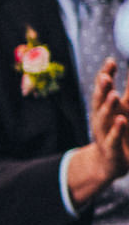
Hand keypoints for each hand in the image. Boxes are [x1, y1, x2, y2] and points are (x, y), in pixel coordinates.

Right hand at [82, 61, 128, 184]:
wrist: (109, 163)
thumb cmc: (120, 132)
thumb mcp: (125, 109)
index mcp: (106, 107)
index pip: (103, 88)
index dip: (106, 75)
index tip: (110, 61)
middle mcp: (101, 118)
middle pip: (99, 101)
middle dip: (102, 89)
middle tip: (105, 76)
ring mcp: (103, 133)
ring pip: (103, 118)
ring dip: (107, 107)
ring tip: (113, 95)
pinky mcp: (110, 148)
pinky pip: (112, 138)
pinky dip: (116, 130)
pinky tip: (121, 120)